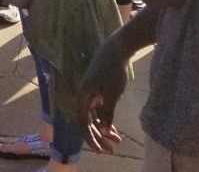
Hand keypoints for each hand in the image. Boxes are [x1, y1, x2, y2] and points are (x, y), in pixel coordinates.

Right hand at [77, 39, 128, 153]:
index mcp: (82, 96)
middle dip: (98, 137)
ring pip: (94, 117)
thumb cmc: (113, 70)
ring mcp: (91, 93)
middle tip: (110, 150)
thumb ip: (106, 113)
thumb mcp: (112, 94)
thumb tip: (103, 133)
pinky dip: (106, 120)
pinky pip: (99, 110)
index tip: (99, 149)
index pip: (82, 122)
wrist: (117, 49)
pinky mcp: (98, 90)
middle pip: (87, 121)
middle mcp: (84, 96)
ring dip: (104, 130)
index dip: (89, 137)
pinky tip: (115, 129)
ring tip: (117, 141)